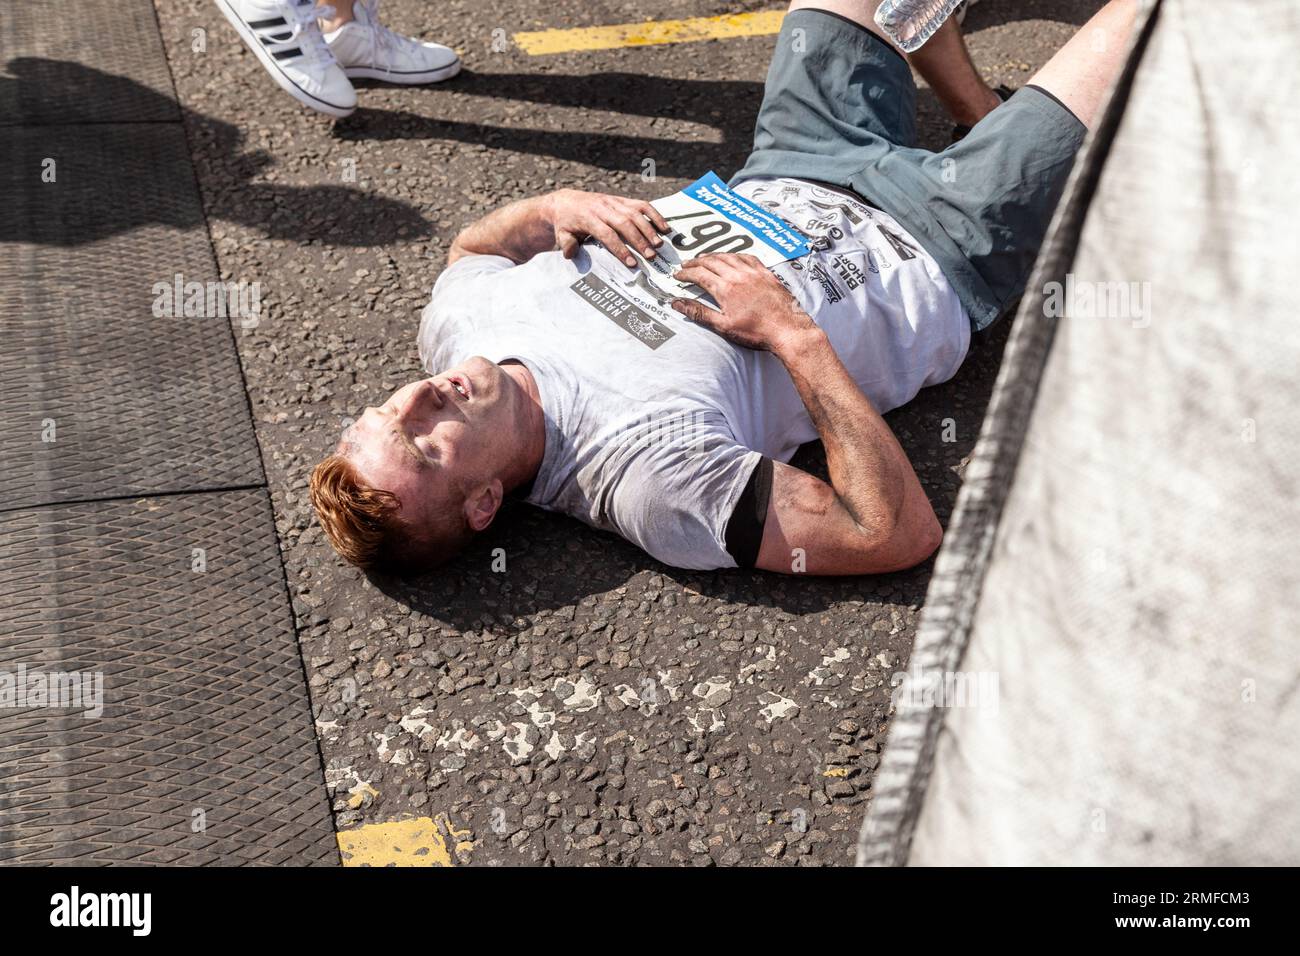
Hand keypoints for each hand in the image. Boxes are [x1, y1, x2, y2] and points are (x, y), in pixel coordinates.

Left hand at [548, 189, 668, 266]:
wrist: (567, 202)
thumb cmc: (566, 223)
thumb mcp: (561, 234)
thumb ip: (567, 244)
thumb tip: (571, 254)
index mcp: (588, 218)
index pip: (607, 234)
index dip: (620, 249)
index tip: (632, 263)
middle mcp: (603, 208)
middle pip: (625, 223)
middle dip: (639, 240)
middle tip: (651, 256)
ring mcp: (615, 202)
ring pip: (635, 213)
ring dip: (649, 229)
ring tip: (659, 245)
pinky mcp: (622, 200)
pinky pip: (641, 205)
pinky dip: (655, 215)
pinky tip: (665, 228)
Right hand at [671, 253, 815, 351]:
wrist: (787, 329)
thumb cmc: (755, 332)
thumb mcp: (723, 326)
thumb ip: (699, 312)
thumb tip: (676, 303)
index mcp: (725, 289)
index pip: (699, 274)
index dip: (686, 274)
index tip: (677, 276)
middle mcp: (738, 276)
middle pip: (711, 261)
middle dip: (696, 262)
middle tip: (686, 264)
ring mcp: (753, 272)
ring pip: (728, 256)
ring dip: (713, 255)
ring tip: (704, 258)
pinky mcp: (766, 273)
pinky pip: (747, 257)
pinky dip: (735, 254)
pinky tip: (732, 256)